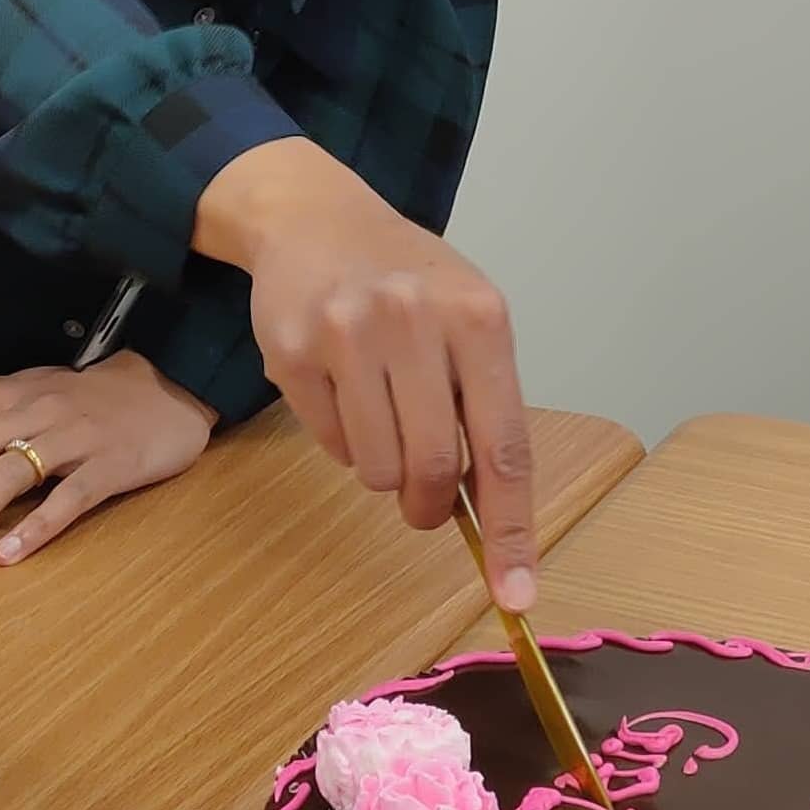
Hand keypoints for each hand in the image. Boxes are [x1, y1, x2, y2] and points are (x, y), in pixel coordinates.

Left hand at [0, 352, 214, 570]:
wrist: (170, 387)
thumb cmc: (90, 403)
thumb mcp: (30, 402)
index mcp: (3, 398)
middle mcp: (30, 412)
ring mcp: (73, 437)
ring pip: (5, 475)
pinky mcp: (112, 464)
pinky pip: (68, 498)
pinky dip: (33, 528)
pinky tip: (4, 557)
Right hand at [195, 139, 535, 596]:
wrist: (314, 216)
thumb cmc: (407, 278)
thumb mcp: (466, 317)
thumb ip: (484, 404)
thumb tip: (491, 514)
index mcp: (479, 317)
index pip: (504, 447)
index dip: (511, 530)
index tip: (516, 593)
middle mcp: (415, 319)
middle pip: (433, 468)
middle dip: (431, 506)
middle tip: (425, 503)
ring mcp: (348, 333)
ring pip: (378, 468)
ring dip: (384, 470)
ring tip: (380, 417)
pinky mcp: (293, 351)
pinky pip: (330, 445)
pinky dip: (343, 440)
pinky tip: (341, 389)